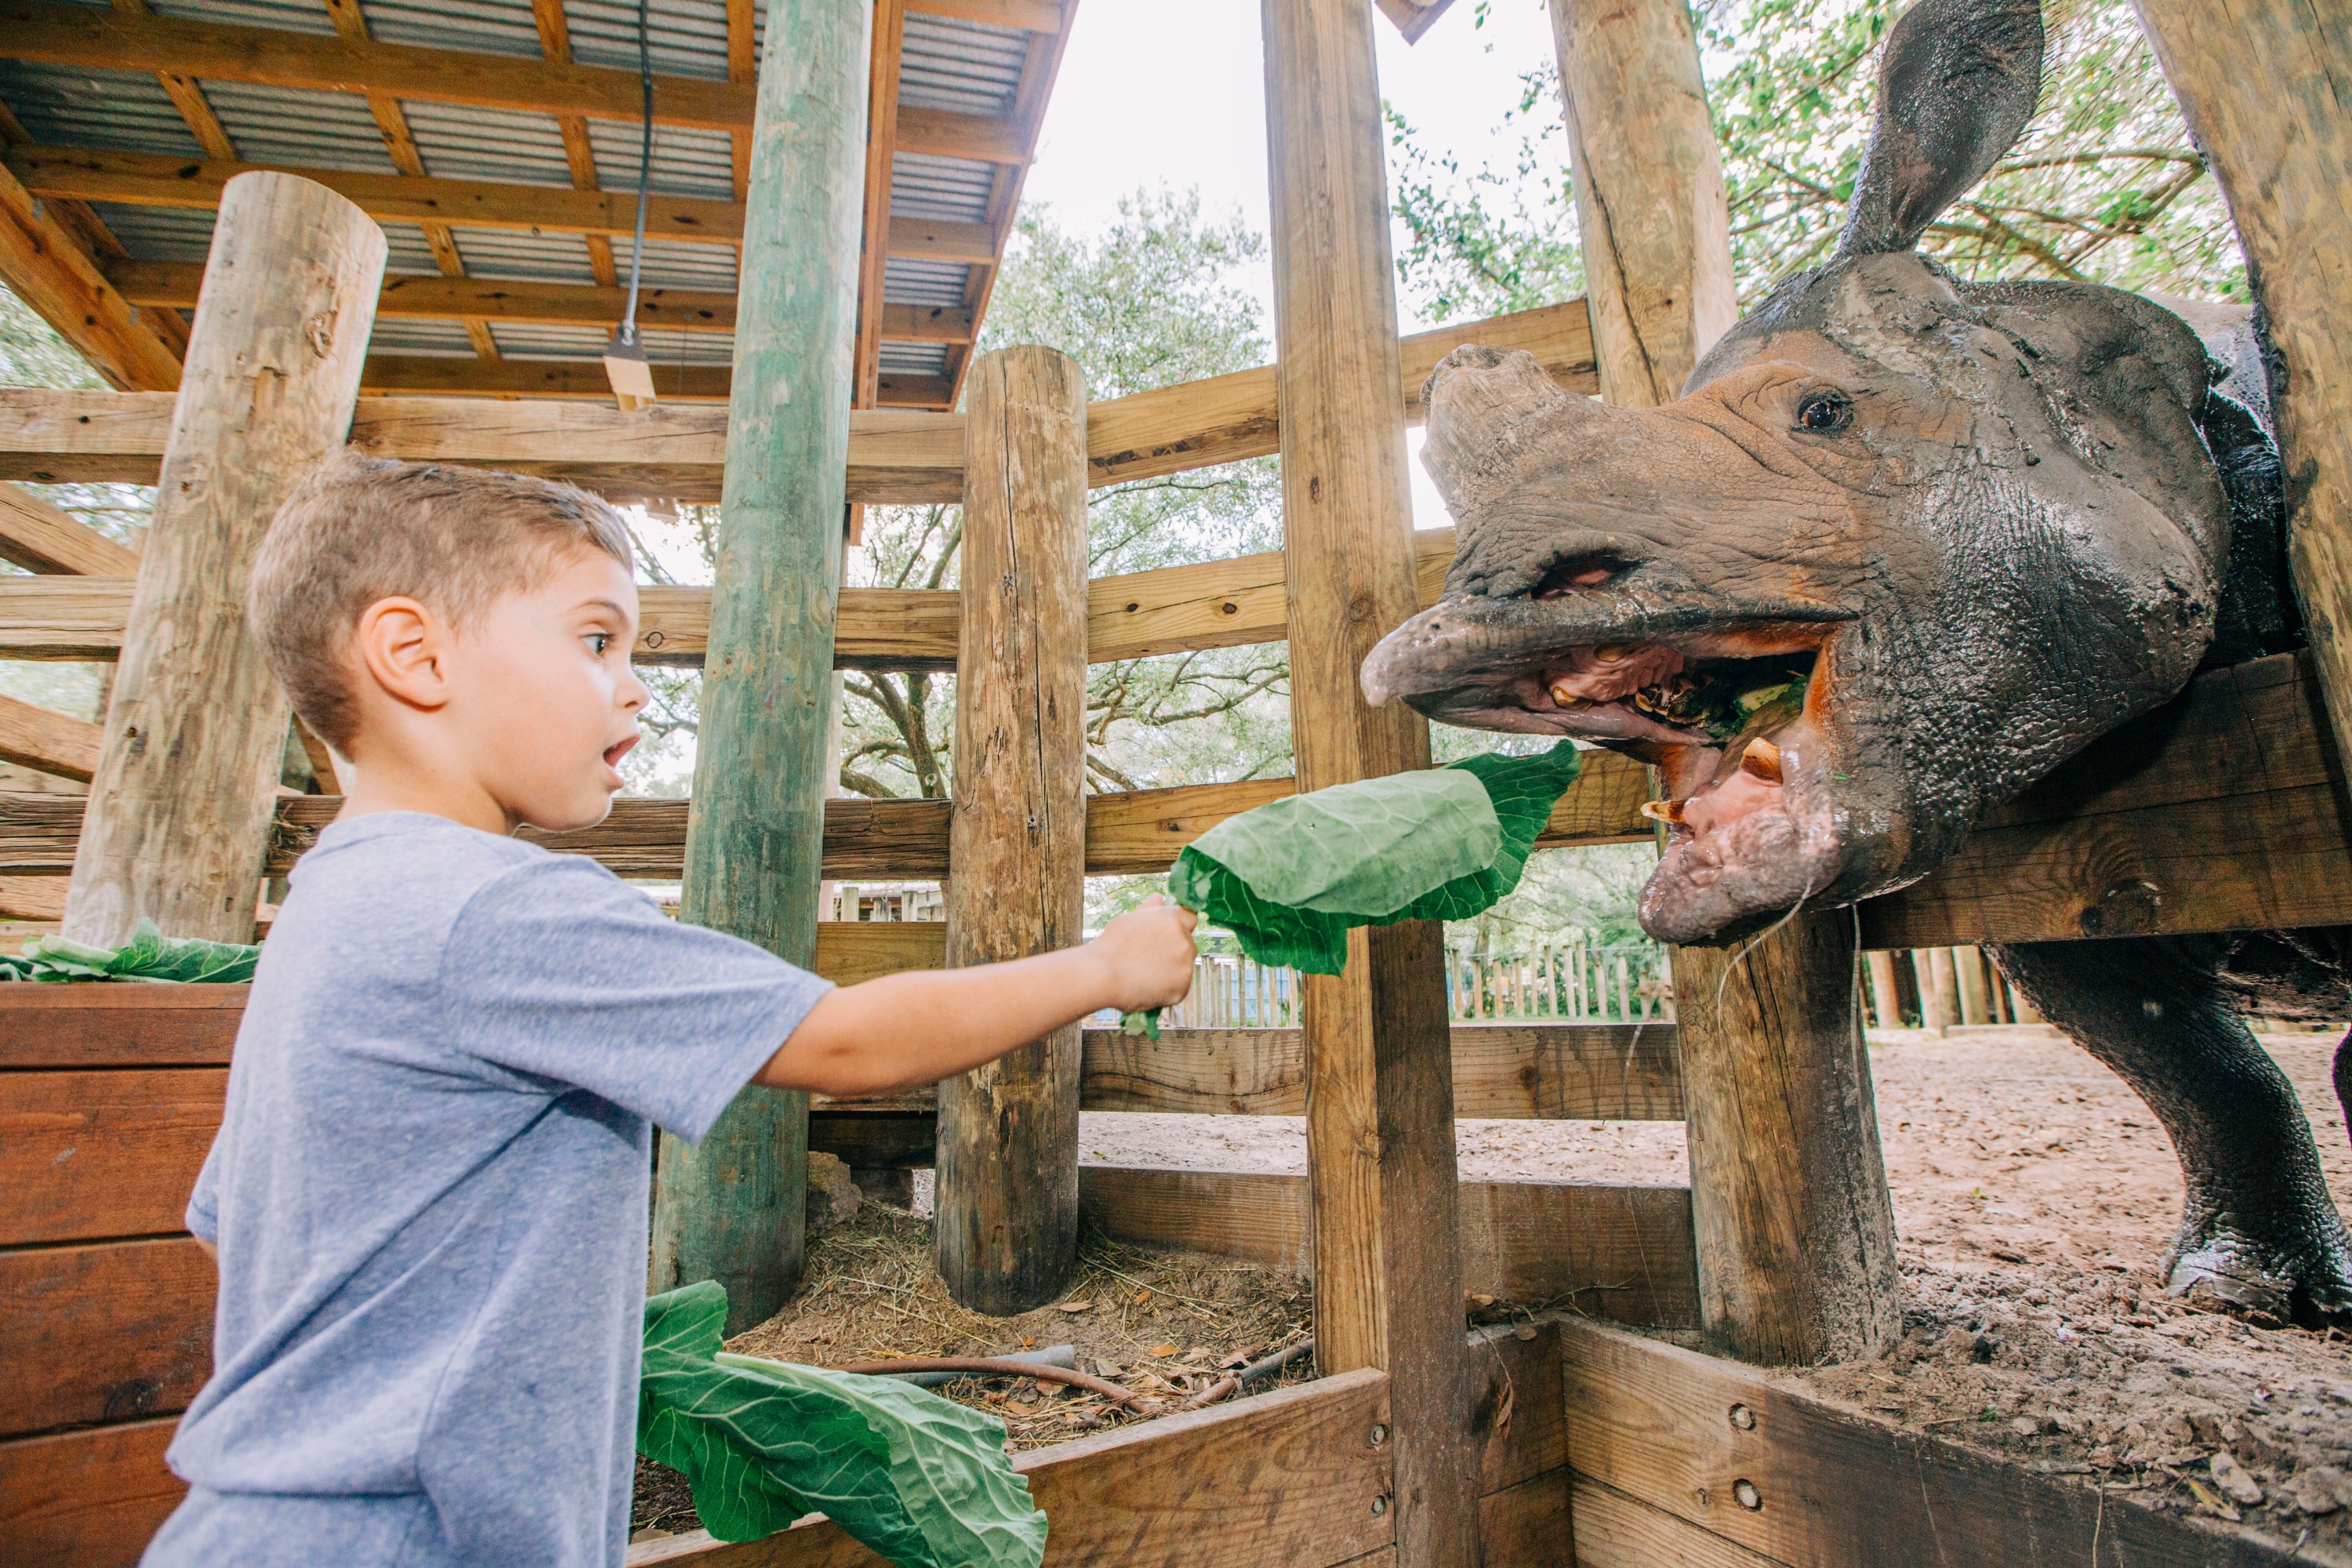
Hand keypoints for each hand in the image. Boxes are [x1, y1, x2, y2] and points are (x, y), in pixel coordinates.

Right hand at [1090, 896, 1198, 1011]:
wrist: (1102, 974)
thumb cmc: (1112, 945)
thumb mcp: (1130, 919)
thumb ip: (1150, 910)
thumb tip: (1159, 897)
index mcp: (1172, 919)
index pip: (1190, 918)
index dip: (1180, 927)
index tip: (1167, 937)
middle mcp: (1184, 940)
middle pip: (1188, 945)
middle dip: (1174, 951)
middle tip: (1148, 959)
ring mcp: (1185, 965)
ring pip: (1184, 968)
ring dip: (1171, 972)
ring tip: (1144, 975)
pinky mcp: (1182, 988)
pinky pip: (1179, 989)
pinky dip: (1167, 991)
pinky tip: (1147, 988)